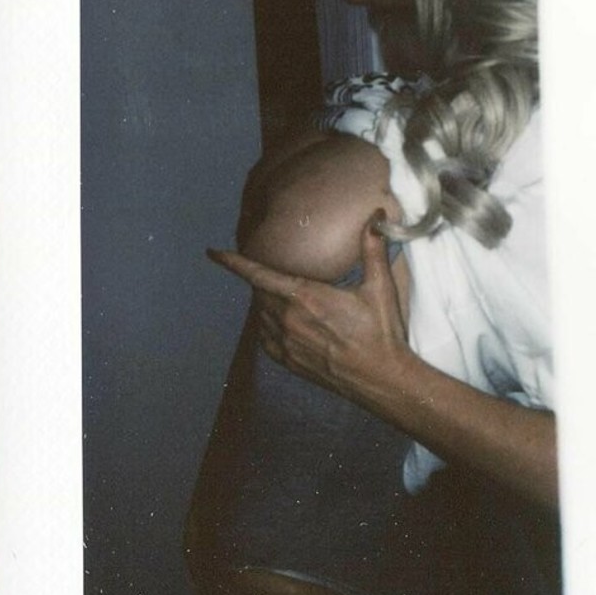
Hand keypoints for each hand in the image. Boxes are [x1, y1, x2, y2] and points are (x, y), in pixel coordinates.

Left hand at [208, 213, 410, 404]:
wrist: (381, 379)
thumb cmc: (381, 332)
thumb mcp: (381, 287)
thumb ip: (373, 248)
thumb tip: (377, 215)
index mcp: (306, 297)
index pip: (258, 275)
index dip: (233, 262)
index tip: (214, 253)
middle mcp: (289, 320)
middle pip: (259, 292)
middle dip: (261, 279)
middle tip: (273, 272)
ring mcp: (287, 343)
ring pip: (260, 315)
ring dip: (264, 302)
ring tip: (281, 296)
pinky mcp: (290, 362)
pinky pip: (265, 339)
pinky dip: (266, 326)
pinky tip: (279, 323)